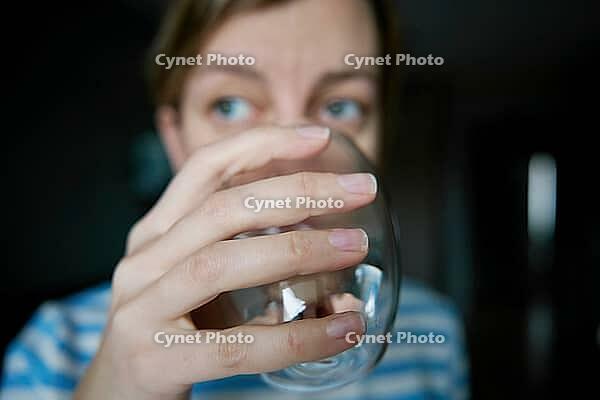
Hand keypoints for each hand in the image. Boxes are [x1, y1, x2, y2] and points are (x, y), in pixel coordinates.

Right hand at [75, 126, 374, 399]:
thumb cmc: (172, 327)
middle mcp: (144, 261)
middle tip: (360, 188)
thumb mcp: (192, 275)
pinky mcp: (157, 360)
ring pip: (224, 265)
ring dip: (300, 251)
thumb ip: (238, 249)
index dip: (260, 143)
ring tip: (356, 246)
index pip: (205, 169)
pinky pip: (238, 347)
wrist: (117, 393)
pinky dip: (299, 337)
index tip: (317, 135)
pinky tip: (344, 329)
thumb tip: (324, 233)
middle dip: (298, 191)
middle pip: (223, 209)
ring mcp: (143, 309)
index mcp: (156, 233)